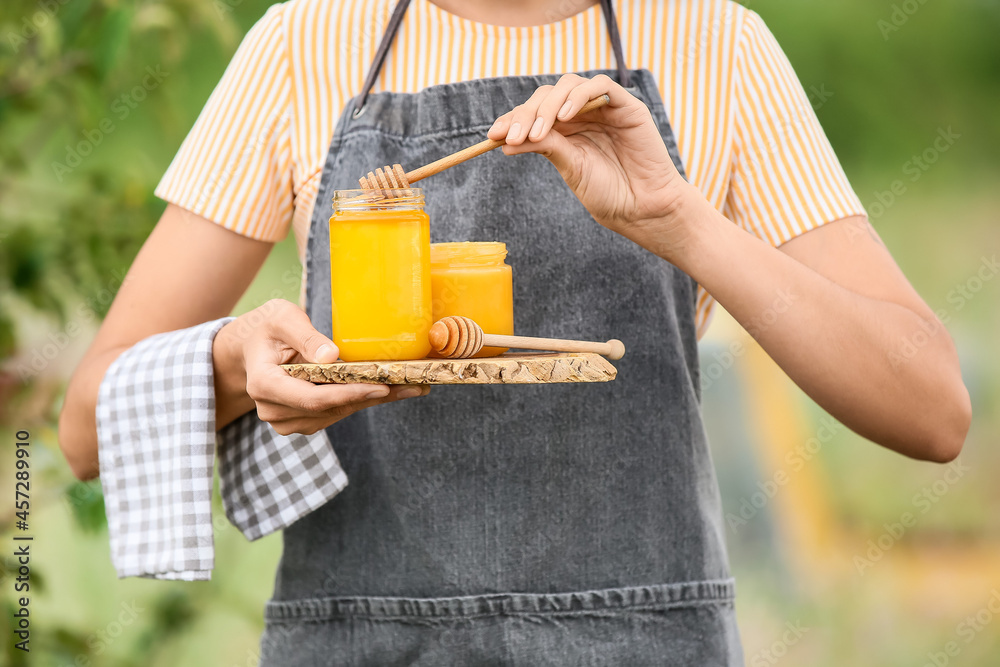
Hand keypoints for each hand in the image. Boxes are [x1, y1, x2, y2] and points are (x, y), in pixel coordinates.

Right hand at [214, 299, 428, 435]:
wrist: (252, 348)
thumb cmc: (266, 328)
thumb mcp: (281, 318)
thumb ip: (305, 335)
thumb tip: (331, 356)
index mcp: (264, 384)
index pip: (312, 398)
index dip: (348, 395)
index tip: (381, 387)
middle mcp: (274, 410)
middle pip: (331, 408)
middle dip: (373, 397)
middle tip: (414, 385)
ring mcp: (287, 420)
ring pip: (338, 413)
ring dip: (374, 400)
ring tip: (412, 386)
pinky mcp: (302, 420)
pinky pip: (337, 412)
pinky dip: (362, 400)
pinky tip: (391, 389)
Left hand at [487, 73, 693, 247]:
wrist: (642, 207)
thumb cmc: (608, 192)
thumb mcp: (569, 167)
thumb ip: (545, 147)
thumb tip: (504, 141)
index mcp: (566, 130)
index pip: (534, 113)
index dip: (513, 119)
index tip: (492, 135)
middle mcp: (583, 115)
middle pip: (547, 96)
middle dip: (525, 113)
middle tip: (512, 135)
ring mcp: (604, 108)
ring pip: (569, 86)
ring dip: (548, 106)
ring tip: (537, 133)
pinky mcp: (626, 105)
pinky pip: (600, 85)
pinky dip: (579, 95)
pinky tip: (565, 117)